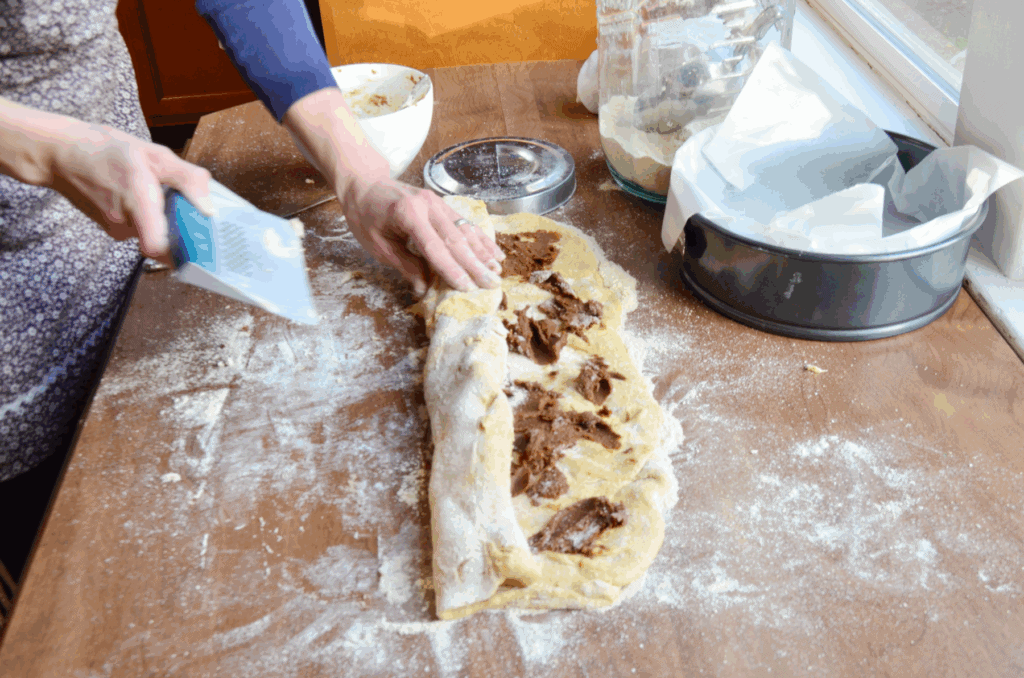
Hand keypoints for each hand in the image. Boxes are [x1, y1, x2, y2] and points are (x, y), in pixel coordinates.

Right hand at [2, 99, 213, 259]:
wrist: (64, 154)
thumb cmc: (109, 151)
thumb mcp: (155, 155)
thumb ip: (188, 179)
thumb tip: (210, 208)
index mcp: (138, 202)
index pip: (159, 247)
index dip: (183, 252)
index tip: (199, 241)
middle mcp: (126, 223)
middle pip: (167, 240)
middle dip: (181, 225)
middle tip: (184, 204)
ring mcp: (118, 230)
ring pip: (155, 234)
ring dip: (165, 218)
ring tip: (156, 193)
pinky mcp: (114, 231)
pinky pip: (143, 230)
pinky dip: (150, 218)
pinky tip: (142, 197)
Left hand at [339, 176, 504, 294]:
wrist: (364, 183)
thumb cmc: (366, 215)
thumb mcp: (378, 245)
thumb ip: (405, 265)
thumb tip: (425, 289)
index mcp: (408, 214)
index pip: (435, 248)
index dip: (452, 270)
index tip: (467, 288)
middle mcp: (428, 205)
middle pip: (456, 239)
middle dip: (475, 264)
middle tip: (491, 284)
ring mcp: (437, 202)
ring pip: (465, 230)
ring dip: (483, 252)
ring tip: (497, 270)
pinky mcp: (442, 203)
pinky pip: (465, 222)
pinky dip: (480, 239)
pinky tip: (493, 252)